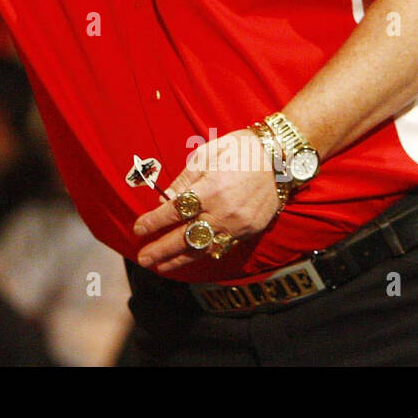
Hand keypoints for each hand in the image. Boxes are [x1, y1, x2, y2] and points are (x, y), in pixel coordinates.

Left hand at [132, 128, 280, 272]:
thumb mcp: (205, 155)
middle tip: (143, 258)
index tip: (138, 229)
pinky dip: (204, 254)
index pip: (175, 212)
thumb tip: (164, 200)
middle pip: (186, 237)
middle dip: (162, 249)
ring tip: (160, 266)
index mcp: (210, 189)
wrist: (280, 158)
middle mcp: (223, 211)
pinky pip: (222, 247)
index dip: (154, 222)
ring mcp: (238, 225)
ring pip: (204, 248)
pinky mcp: (250, 231)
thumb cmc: (238, 150)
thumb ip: (183, 180)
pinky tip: (189, 258)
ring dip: (180, 259)